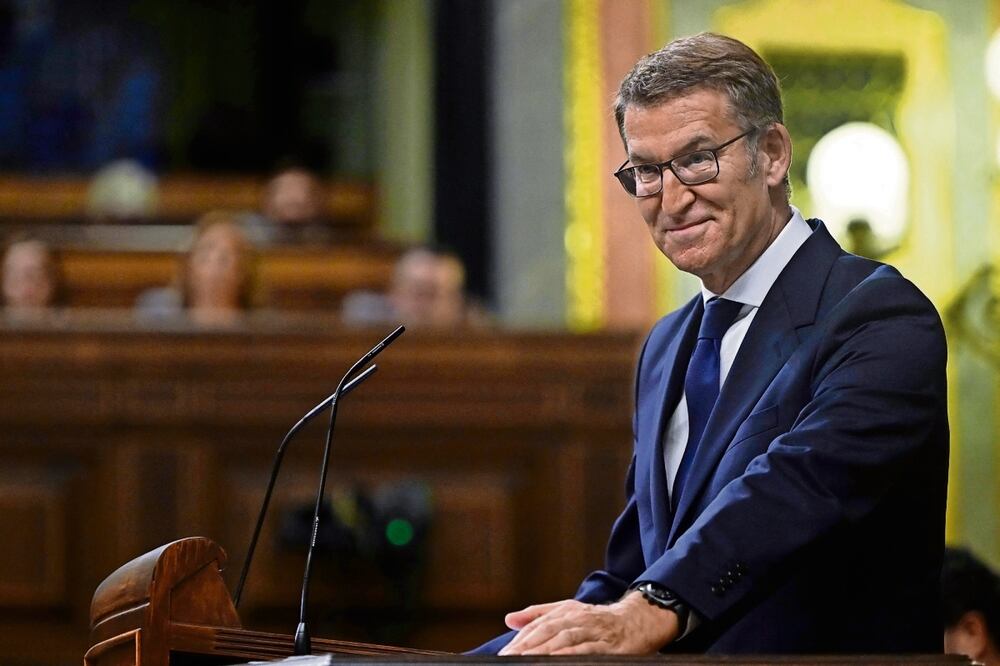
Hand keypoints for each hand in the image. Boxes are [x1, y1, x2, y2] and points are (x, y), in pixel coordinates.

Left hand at [497, 592, 679, 654]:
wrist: (638, 621)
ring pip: (566, 639)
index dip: (521, 640)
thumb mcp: (569, 611)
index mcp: (567, 611)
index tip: (505, 654)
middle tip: (509, 658)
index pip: (538, 625)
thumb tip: (509, 619)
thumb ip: (538, 615)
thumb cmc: (599, 620)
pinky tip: (559, 661)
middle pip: (549, 631)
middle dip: (527, 646)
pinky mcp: (610, 646)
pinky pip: (589, 650)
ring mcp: (595, 631)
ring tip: (527, 660)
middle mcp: (579, 618)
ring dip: (545, 650)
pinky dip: (573, 654)